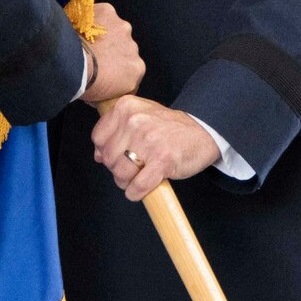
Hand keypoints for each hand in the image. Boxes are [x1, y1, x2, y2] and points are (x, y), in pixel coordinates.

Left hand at [80, 2, 143, 103]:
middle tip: (91, 56)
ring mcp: (122, 28)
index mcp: (137, 70)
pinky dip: (93, 19)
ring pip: (114, 30)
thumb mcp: (102, 99)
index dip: (116, 70)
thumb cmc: (84, 85)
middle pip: (123, 48)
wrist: (71, 64)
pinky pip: (102, 15)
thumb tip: (103, 91)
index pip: (130, 70)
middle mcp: (134, 47)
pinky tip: (80, 27)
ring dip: (103, 35)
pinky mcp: (109, 12)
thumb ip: (111, 91)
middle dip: (110, 51)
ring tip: (83, 41)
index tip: (103, 72)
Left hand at [91, 94, 220, 201]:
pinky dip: (136, 193)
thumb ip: (117, 130)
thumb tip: (97, 155)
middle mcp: (135, 121)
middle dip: (117, 169)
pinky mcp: (162, 160)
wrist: (202, 131)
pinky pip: (138, 186)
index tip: (119, 154)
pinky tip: (141, 189)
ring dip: (126, 183)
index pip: (98, 138)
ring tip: (138, 177)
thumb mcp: (140, 116)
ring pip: (120, 174)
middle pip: (108, 158)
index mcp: (126, 107)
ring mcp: (149, 141)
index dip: (105, 152)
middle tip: (133, 168)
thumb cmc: (169, 127)